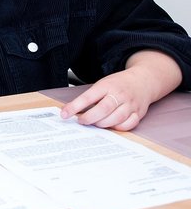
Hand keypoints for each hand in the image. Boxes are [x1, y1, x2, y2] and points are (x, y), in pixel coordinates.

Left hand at [60, 50, 181, 130]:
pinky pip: (129, 124)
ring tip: (94, 123)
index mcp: (106, 86)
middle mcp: (119, 95)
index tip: (64, 114)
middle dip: (89, 118)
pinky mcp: (139, 113)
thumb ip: (90, 97)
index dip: (74, 107)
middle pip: (103, 109)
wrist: (143, 81)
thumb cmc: (119, 84)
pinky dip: (119, 127)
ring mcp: (130, 104)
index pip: (87, 98)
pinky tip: (111, 125)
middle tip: (81, 121)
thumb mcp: (102, 84)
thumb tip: (71, 110)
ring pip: (116, 118)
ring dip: (102, 124)